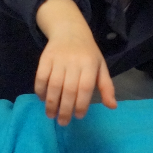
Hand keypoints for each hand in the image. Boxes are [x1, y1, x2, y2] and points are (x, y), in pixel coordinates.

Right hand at [34, 0, 116, 125]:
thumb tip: (112, 106)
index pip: (85, 87)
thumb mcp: (101, 67)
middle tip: (63, 122)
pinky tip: (42, 99)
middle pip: (69, 89)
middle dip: (65, 108)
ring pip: (54, 85)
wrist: (70, 30)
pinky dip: (40, 90)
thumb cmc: (87, 53)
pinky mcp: (45, 58)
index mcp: (90, 64)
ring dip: (51, 103)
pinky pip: (41, 77)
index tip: (78, 117)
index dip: (81, 104)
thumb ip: (106, 87)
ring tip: (51, 115)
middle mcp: (74, 61)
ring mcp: (58, 59)